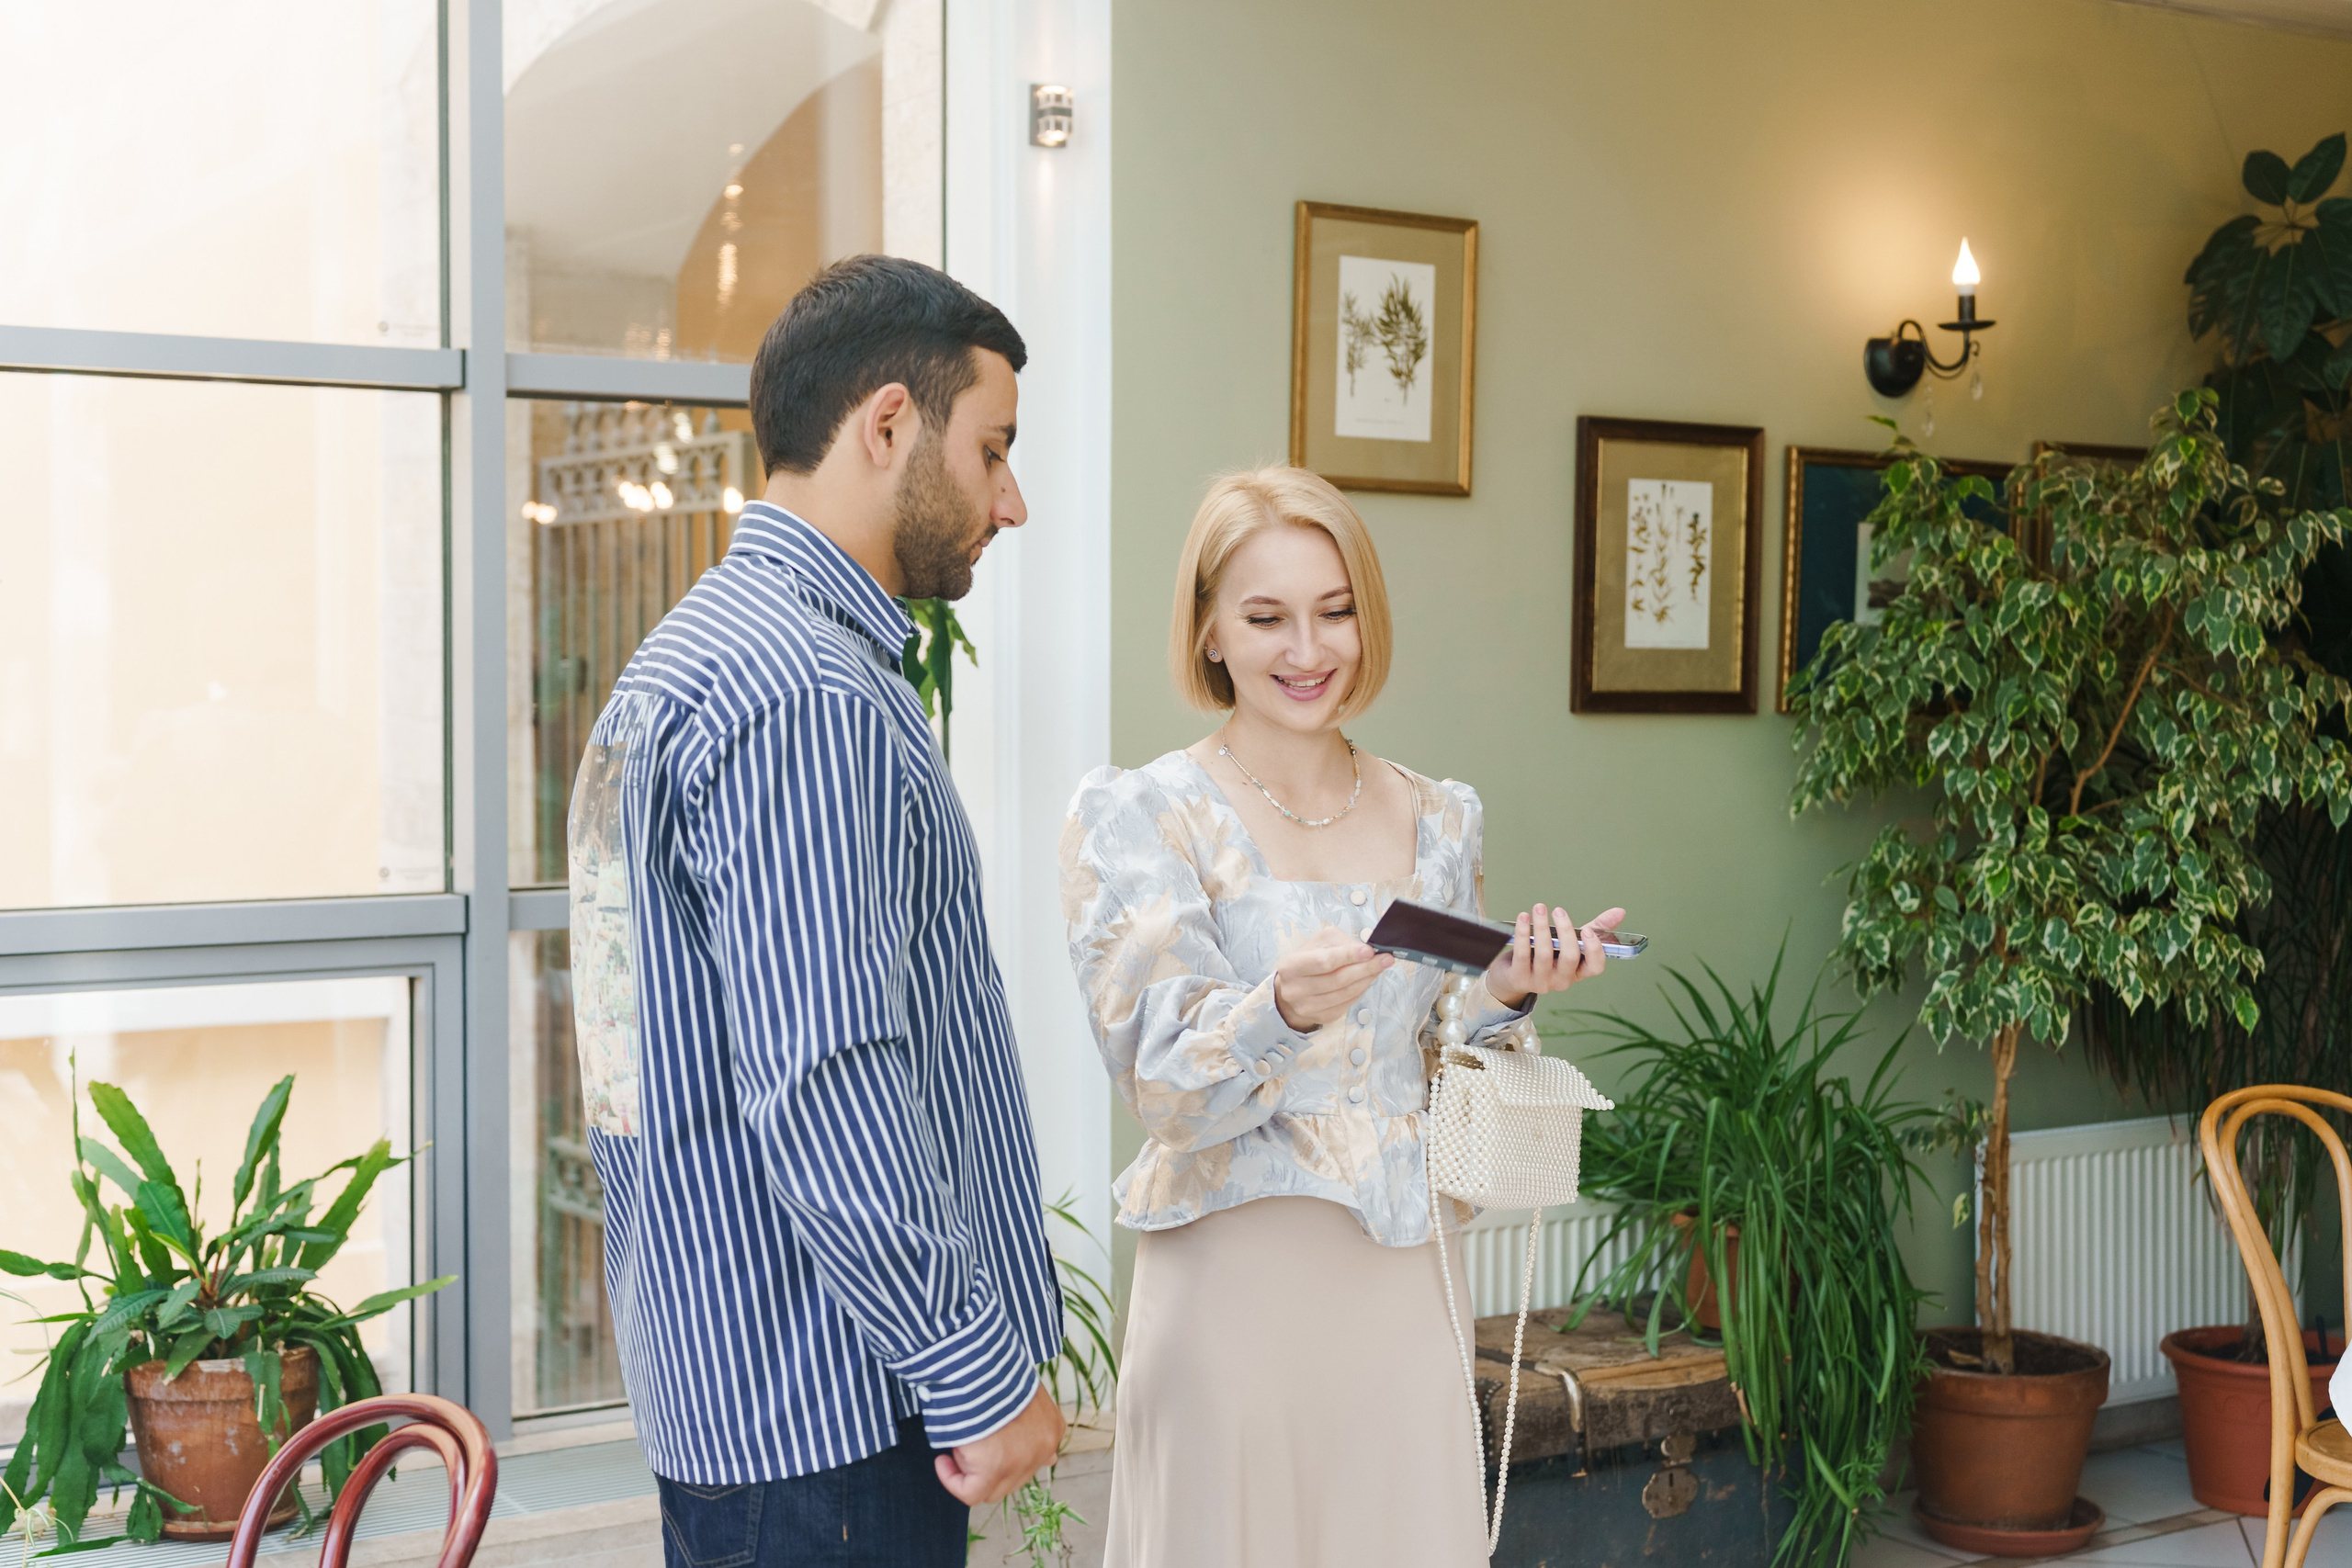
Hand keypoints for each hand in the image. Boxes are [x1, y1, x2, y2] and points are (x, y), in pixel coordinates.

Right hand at [934, 1383, 1064, 1505]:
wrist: (979, 1364)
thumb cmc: (993, 1371)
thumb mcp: (1020, 1390)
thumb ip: (1027, 1417)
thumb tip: (1039, 1451)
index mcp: (1052, 1428)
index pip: (1034, 1459)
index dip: (1009, 1456)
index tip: (990, 1442)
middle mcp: (1044, 1449)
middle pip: (1013, 1478)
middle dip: (990, 1466)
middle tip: (970, 1440)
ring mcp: (1022, 1462)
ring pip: (991, 1489)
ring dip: (970, 1469)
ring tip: (958, 1442)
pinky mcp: (994, 1470)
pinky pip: (970, 1493)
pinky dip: (952, 1479)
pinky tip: (942, 1460)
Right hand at [1273, 926, 1396, 1030]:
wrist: (1290, 989)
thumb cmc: (1306, 962)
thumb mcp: (1316, 944)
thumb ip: (1339, 943)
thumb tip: (1366, 950)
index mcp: (1291, 966)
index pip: (1324, 962)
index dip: (1348, 956)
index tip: (1369, 951)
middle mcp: (1296, 990)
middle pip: (1338, 979)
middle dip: (1365, 968)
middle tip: (1385, 959)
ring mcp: (1308, 1007)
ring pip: (1346, 993)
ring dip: (1367, 979)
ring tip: (1380, 967)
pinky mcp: (1321, 1017)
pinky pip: (1347, 1004)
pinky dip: (1361, 990)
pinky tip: (1366, 980)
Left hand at [1485, 904, 1626, 1009]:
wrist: (1512, 976)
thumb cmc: (1547, 955)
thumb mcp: (1571, 942)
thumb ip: (1595, 928)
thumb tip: (1620, 912)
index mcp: (1578, 972)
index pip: (1595, 967)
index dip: (1594, 950)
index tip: (1587, 930)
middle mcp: (1562, 980)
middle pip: (1570, 957)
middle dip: (1565, 931)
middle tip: (1558, 910)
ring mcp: (1541, 982)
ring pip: (1545, 954)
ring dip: (1542, 928)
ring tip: (1539, 908)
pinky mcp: (1520, 978)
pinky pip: (1523, 955)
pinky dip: (1523, 934)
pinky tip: (1523, 918)